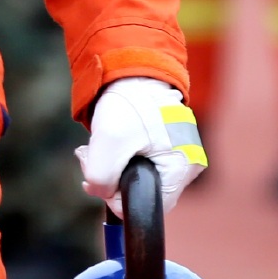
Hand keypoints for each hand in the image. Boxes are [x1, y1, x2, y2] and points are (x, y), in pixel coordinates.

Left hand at [76, 77, 206, 215]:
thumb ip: (102, 177)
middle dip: (110, 180)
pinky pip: (139, 167)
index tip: (98, 175)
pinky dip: (118, 158)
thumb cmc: (129, 103)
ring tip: (96, 146)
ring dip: (110, 168)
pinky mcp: (166, 150)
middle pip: (141, 194)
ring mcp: (177, 158)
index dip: (116, 197)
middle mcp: (187, 167)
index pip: (148, 206)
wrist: (136, 72)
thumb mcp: (109, 140)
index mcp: (182, 168)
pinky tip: (108, 143)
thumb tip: (102, 193)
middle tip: (90, 157)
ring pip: (136, 181)